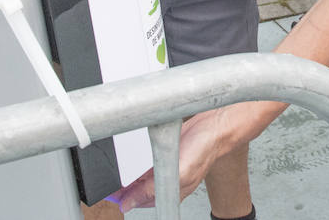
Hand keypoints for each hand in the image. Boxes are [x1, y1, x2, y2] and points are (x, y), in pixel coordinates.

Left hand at [112, 108, 234, 209]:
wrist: (216, 124)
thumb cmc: (205, 149)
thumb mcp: (179, 175)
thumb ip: (153, 190)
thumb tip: (129, 204)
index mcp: (172, 191)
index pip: (143, 202)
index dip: (127, 200)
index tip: (113, 195)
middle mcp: (169, 180)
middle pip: (140, 189)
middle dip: (126, 188)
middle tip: (112, 184)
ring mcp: (167, 165)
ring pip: (141, 175)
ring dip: (129, 174)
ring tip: (118, 172)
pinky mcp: (166, 150)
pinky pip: (147, 158)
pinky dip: (137, 160)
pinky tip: (130, 159)